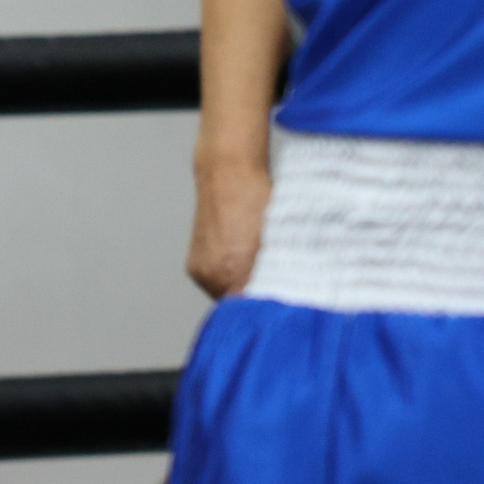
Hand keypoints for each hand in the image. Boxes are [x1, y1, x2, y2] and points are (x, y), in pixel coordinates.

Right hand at [186, 144, 270, 299]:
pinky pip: (214, 282)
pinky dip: (227, 276)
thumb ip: (280, 273)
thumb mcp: (279, 240)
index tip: (282, 302)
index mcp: (235, 273)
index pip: (252, 310)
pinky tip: (238, 257)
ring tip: (254, 264)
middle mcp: (213, 276)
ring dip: (239, 286)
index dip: (268, 307)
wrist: (227, 173)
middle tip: (273, 282)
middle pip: (237, 305)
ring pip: (225, 294)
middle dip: (254, 296)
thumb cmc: (259, 201)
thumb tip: (289, 294)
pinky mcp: (194, 264)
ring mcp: (200, 271)